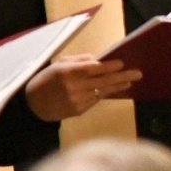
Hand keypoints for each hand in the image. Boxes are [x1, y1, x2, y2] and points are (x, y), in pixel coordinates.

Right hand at [24, 56, 141, 121]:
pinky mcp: (78, 111)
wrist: (32, 105)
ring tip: (130, 82)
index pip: (94, 68)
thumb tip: (100, 59)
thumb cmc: (46, 80)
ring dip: (117, 86)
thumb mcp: (59, 64)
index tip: (122, 63)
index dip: (110, 66)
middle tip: (138, 74)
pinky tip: (113, 89)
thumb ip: (80, 61)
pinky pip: (95, 100)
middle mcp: (74, 87)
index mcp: (68, 72)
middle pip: (103, 81)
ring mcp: (77, 101)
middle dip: (122, 77)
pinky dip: (104, 94)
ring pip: (102, 92)